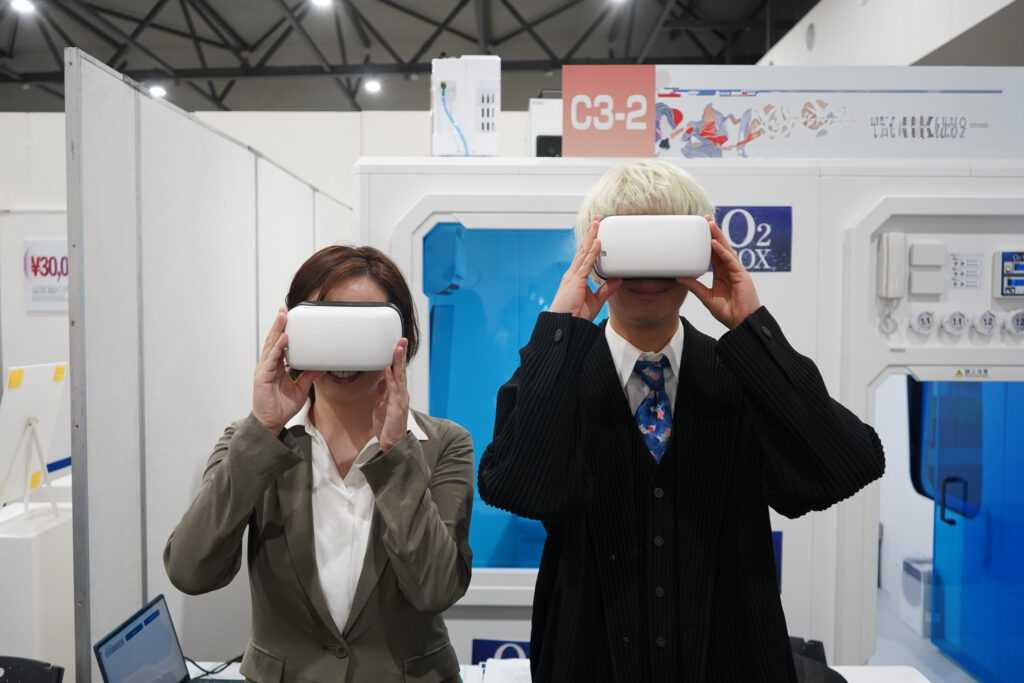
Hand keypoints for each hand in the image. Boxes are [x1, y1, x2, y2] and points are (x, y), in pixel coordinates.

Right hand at [252, 308, 323, 433]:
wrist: (272, 422)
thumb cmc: (282, 406)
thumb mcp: (301, 388)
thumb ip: (309, 375)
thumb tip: (322, 366)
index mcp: (276, 367)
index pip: (279, 344)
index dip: (283, 331)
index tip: (289, 318)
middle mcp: (269, 365)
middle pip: (273, 340)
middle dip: (279, 324)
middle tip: (285, 310)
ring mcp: (264, 370)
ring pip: (271, 346)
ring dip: (277, 330)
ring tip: (283, 317)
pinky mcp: (262, 377)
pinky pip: (271, 360)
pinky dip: (277, 348)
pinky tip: (284, 339)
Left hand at [373, 338, 409, 452]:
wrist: (391, 445)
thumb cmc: (387, 426)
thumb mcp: (381, 405)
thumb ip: (383, 391)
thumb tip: (382, 377)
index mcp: (398, 393)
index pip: (399, 371)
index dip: (398, 357)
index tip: (398, 344)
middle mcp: (402, 395)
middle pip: (401, 371)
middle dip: (401, 355)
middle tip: (401, 340)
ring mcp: (400, 401)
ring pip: (399, 378)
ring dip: (397, 362)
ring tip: (397, 349)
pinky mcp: (396, 409)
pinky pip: (393, 392)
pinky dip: (390, 380)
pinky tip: (388, 370)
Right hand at [549, 216, 622, 320]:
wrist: (565, 326)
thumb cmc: (575, 316)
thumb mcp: (596, 300)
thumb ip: (606, 289)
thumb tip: (618, 279)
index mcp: (576, 278)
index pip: (585, 256)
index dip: (590, 243)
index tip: (596, 233)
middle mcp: (573, 274)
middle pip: (583, 249)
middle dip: (590, 234)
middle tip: (596, 220)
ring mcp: (573, 276)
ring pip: (584, 252)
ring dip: (591, 237)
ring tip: (597, 224)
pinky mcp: (575, 281)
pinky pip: (586, 263)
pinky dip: (592, 252)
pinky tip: (597, 242)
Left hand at [677, 216, 760, 329]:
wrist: (741, 323)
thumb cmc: (728, 312)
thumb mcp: (706, 297)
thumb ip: (694, 286)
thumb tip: (679, 277)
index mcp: (722, 273)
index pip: (714, 253)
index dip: (707, 241)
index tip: (699, 230)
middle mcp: (730, 270)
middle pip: (721, 247)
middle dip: (713, 233)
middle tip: (705, 219)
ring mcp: (737, 271)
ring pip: (726, 250)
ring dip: (718, 237)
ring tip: (710, 224)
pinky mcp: (742, 276)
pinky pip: (731, 261)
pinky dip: (722, 252)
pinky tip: (714, 244)